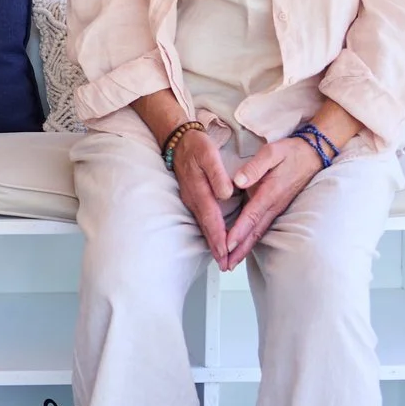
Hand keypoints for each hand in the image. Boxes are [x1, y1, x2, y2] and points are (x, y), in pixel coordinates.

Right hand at [170, 128, 239, 269]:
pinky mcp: (191, 198)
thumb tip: (226, 194)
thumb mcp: (208, 154)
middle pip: (206, 228)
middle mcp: (193, 199)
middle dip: (216, 247)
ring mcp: (191, 199)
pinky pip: (201, 219)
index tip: (226, 252)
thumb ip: (217, 174)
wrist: (178, 140)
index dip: (219, 237)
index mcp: (200, 191)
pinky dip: (208, 231)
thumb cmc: (196, 146)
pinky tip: (213, 238)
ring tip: (221, 258)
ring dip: (212, 242)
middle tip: (225, 265)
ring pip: (203, 225)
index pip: (212, 219)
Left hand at [222, 136, 321, 263]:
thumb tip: (238, 181)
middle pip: (254, 232)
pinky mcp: (277, 208)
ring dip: (244, 249)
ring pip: (258, 233)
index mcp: (269, 193)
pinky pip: (262, 228)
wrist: (313, 154)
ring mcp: (276, 208)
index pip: (251, 216)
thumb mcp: (272, 152)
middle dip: (239, 250)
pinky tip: (244, 248)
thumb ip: (255, 167)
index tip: (227, 245)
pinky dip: (252, 240)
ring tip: (231, 263)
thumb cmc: (290, 152)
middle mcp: (273, 205)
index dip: (238, 232)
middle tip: (225, 265)